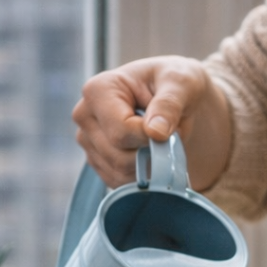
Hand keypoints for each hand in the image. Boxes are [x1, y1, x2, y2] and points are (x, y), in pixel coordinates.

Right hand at [72, 56, 231, 190]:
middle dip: (150, 153)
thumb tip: (156, 132)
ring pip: (120, 173)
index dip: (149, 139)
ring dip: (148, 165)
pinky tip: (150, 155)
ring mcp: (88, 142)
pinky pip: (119, 183)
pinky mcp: (97, 162)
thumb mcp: (181, 83)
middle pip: (119, 157)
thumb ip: (169, 104)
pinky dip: (141, 176)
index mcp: (98, 90)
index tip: (169, 131)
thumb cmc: (174, 84)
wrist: (173, 98)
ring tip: (158, 142)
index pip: (120, 132)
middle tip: (167, 136)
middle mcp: (85, 116)